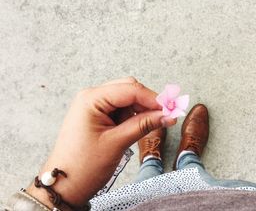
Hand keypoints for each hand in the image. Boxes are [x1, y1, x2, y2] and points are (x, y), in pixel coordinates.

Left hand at [27, 77, 175, 208]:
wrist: (65, 185)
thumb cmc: (83, 166)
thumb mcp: (117, 143)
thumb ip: (143, 125)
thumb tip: (167, 115)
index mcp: (91, 98)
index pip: (130, 89)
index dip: (153, 99)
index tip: (171, 109)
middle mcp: (92, 97)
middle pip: (129, 89)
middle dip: (147, 102)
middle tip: (164, 117)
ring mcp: (94, 106)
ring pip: (127, 98)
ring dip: (141, 110)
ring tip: (148, 127)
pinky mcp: (97, 115)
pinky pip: (121, 109)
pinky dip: (133, 116)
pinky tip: (137, 127)